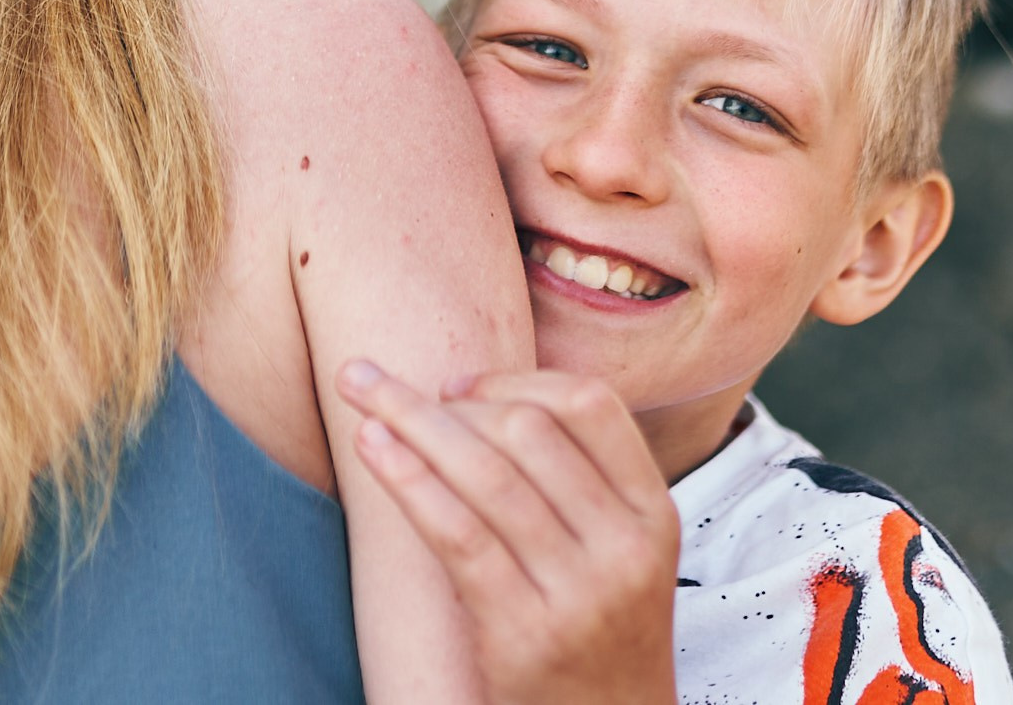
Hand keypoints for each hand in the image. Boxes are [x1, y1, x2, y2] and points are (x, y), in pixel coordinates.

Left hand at [336, 363, 680, 704]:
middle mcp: (625, 548)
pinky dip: (409, 480)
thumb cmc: (595, 632)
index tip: (456, 385)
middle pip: (526, 431)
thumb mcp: (619, 553)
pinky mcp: (524, 633)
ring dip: (409, 422)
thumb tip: (472, 391)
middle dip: (440, 399)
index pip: (590, 405)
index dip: (515, 379)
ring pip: (485, 474)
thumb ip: (574, 480)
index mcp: (653, 515)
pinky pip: (458, 533)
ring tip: (359, 394)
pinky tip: (374, 449)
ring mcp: (578, 593)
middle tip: (378, 385)